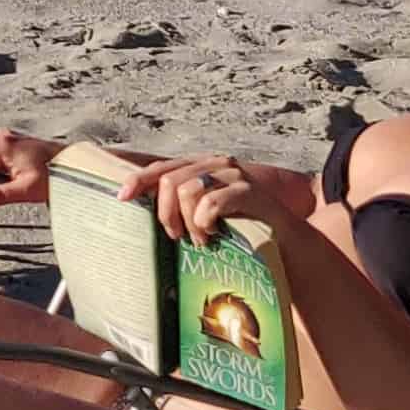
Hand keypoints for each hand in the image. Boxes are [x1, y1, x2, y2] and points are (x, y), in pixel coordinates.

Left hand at [122, 153, 306, 243]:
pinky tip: (213, 234)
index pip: (162, 167)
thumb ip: (180, 210)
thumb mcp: (206, 219)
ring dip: (189, 223)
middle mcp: (216, 164)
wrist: (287, 244)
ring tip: (202, 240)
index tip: (121, 197)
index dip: (139, 180)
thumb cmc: (242, 233)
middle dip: (165, 213)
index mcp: (202, 168)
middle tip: (177, 236)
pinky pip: (211, 202)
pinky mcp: (250, 190)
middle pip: (170, 180)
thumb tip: (142, 212)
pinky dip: (205, 222)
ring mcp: (234, 175)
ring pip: (187, 191)